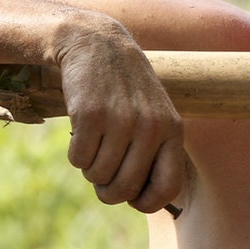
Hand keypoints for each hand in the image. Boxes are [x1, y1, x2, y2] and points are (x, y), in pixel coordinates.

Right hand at [58, 27, 184, 213]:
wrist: (98, 45)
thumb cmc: (126, 92)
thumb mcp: (155, 116)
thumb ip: (156, 155)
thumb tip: (142, 201)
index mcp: (173, 130)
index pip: (168, 188)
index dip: (146, 203)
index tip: (132, 198)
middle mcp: (151, 127)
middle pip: (125, 189)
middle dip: (108, 191)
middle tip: (102, 175)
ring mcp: (121, 120)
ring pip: (99, 177)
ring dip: (91, 169)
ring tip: (96, 143)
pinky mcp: (91, 115)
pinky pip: (79, 160)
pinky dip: (76, 155)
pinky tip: (83, 132)